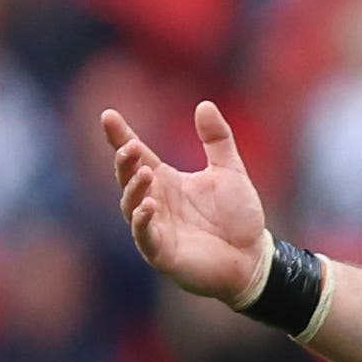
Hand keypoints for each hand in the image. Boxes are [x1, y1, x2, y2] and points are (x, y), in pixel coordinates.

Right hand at [103, 99, 276, 303]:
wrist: (253, 257)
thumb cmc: (237, 216)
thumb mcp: (230, 171)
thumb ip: (217, 139)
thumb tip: (204, 104)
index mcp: (166, 181)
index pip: (137, 156)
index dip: (120, 136)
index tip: (109, 115)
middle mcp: (154, 201)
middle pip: (129, 178)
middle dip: (125, 162)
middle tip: (129, 146)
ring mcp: (155, 227)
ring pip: (132, 205)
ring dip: (134, 188)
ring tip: (143, 171)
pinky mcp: (161, 252)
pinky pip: (145, 235)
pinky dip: (142, 221)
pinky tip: (147, 206)